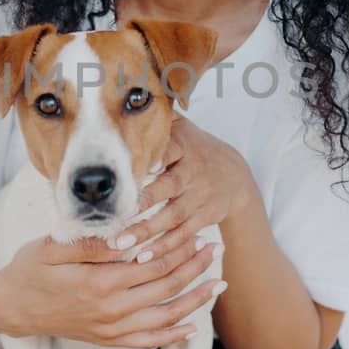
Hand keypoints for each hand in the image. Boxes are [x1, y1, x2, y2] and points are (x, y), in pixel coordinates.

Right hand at [0, 231, 225, 348]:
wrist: (10, 308)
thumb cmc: (29, 270)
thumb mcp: (53, 247)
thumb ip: (93, 243)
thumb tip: (129, 234)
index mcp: (100, 282)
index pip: (154, 265)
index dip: (180, 250)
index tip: (198, 234)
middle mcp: (111, 310)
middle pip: (165, 288)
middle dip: (195, 268)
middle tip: (217, 251)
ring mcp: (110, 329)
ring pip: (164, 317)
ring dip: (195, 300)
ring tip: (218, 285)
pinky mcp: (107, 339)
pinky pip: (148, 342)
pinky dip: (173, 335)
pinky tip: (193, 327)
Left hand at [109, 113, 253, 261]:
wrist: (235, 176)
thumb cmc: (194, 149)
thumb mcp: (182, 129)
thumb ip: (159, 114)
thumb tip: (136, 90)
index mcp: (184, 146)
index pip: (170, 150)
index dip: (157, 158)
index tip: (137, 168)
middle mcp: (193, 171)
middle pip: (166, 188)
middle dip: (140, 204)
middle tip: (112, 218)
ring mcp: (200, 196)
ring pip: (171, 216)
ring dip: (146, 232)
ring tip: (120, 245)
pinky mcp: (204, 217)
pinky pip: (182, 234)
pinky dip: (163, 247)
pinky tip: (141, 258)